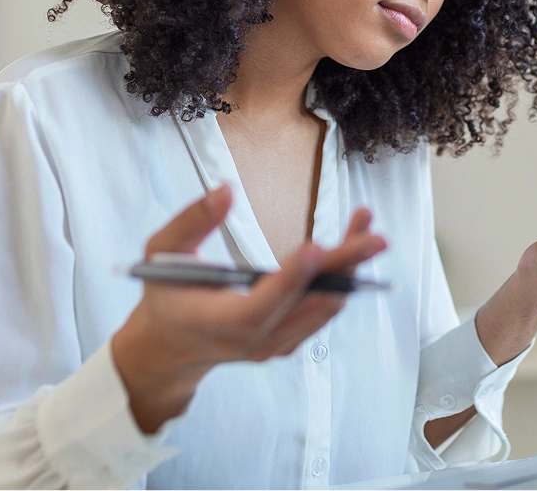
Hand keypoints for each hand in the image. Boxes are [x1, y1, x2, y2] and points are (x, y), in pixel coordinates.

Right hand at [111, 184, 385, 432]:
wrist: (169, 346)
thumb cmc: (164, 292)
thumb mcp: (161, 251)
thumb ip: (191, 221)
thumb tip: (226, 190)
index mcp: (215, 322)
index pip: (259, 308)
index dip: (290, 281)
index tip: (316, 246)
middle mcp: (251, 341)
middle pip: (305, 306)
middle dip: (343, 270)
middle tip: (375, 239)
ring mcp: (273, 345)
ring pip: (322, 308)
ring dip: (350, 268)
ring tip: (367, 225)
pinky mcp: (287, 340)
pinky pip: (322, 311)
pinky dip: (343, 279)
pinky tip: (353, 243)